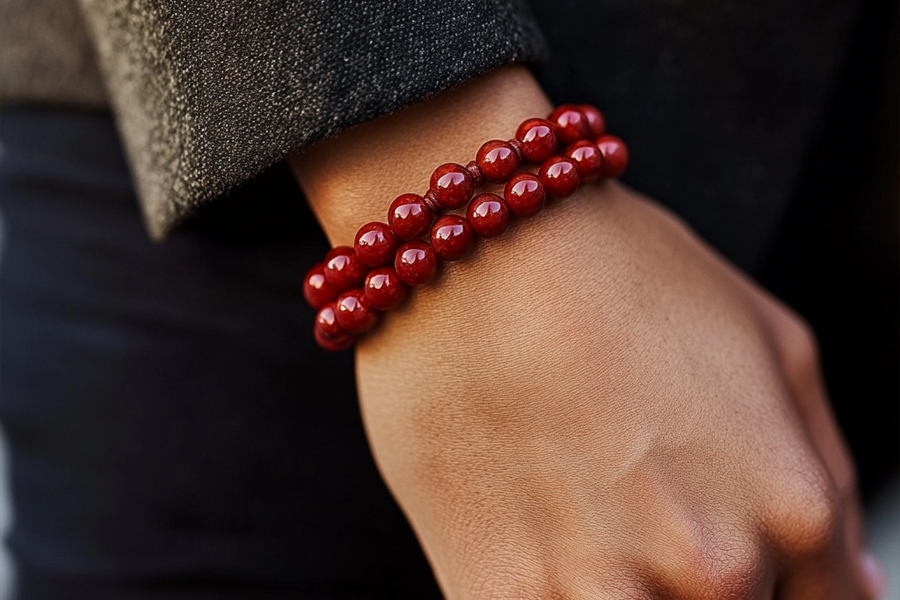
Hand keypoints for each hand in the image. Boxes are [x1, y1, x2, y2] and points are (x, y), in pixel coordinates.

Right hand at [290, 66, 882, 598]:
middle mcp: (708, 569)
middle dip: (690, 580)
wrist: (470, 244)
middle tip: (635, 500)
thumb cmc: (619, 272)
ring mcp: (596, 595)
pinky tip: (529, 518)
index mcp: (791, 510)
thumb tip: (854, 590)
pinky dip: (546, 590)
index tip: (716, 541)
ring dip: (618, 587)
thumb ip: (828, 478)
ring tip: (579, 503)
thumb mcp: (772, 342)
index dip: (778, 586)